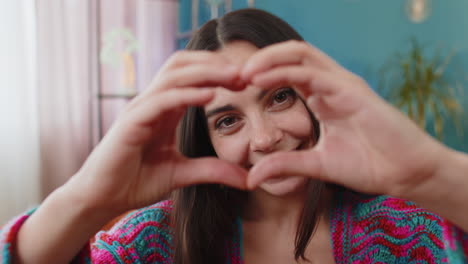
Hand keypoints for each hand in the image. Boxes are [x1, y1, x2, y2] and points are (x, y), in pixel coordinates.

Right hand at [67, 50, 247, 214]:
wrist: (102, 199)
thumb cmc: (135, 182)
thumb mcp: (183, 174)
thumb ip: (213, 171)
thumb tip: (248, 179)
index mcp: (165, 109)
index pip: (191, 76)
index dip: (219, 73)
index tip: (246, 82)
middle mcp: (152, 103)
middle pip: (183, 65)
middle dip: (214, 63)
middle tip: (245, 72)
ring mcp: (140, 109)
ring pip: (174, 76)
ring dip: (206, 73)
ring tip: (234, 77)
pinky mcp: (131, 122)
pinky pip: (162, 100)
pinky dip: (186, 94)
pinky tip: (210, 96)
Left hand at [242, 40, 445, 196]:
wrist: (406, 174)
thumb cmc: (369, 165)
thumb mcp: (316, 165)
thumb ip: (285, 165)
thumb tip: (251, 178)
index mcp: (322, 97)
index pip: (286, 72)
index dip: (260, 75)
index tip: (233, 88)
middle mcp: (330, 84)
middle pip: (290, 55)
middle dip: (259, 61)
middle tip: (231, 76)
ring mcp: (342, 83)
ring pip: (300, 54)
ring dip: (267, 59)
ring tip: (242, 73)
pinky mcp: (352, 90)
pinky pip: (313, 73)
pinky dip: (284, 72)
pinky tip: (261, 79)